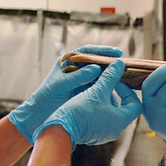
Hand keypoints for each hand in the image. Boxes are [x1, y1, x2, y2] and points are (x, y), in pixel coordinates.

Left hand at [8, 45, 122, 143]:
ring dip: (111, 76)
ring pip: (100, 75)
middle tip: (125, 64)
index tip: (117, 53)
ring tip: (125, 79)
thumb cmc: (47, 97)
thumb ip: (78, 76)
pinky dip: (108, 89)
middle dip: (111, 63)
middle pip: (97, 62)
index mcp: (68, 61)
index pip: (88, 51)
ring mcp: (82, 81)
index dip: (103, 51)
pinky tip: (116, 93)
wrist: (40, 114)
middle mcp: (77, 69)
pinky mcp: (85, 92)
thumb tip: (96, 68)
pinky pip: (100, 88)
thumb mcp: (61, 84)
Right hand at [33, 60, 141, 146]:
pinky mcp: (94, 134)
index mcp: (122, 120)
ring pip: (111, 112)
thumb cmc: (80, 111)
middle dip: (115, 93)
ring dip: (106, 100)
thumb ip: (110, 77)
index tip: (117, 82)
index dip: (128, 90)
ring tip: (95, 89)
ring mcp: (105, 134)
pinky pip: (102, 118)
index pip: (136, 104)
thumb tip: (120, 63)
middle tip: (106, 83)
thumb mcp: (97, 90)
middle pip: (123, 108)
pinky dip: (99, 108)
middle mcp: (116, 130)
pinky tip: (87, 99)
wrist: (60, 130)